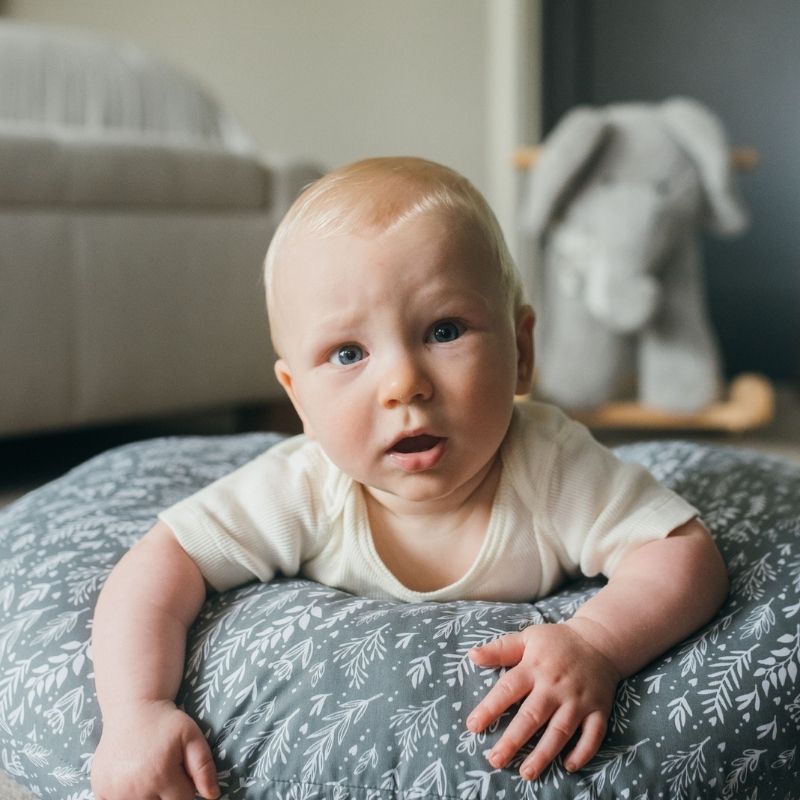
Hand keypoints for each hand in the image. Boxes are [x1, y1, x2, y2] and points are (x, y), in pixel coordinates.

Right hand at [91, 700, 218, 799]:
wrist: (132, 708)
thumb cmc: (165, 722)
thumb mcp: (191, 736)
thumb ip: (204, 767)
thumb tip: (212, 796)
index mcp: (161, 776)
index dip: (186, 789)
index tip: (182, 773)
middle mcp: (136, 789)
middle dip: (166, 793)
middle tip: (164, 771)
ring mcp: (115, 792)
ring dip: (147, 795)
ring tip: (149, 772)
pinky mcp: (101, 790)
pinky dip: (126, 796)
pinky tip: (131, 779)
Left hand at [465, 622, 619, 780]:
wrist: (599, 641)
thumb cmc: (557, 642)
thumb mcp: (527, 638)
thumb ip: (500, 649)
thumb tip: (472, 655)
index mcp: (534, 667)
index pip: (508, 689)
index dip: (490, 709)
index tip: (473, 726)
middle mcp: (555, 686)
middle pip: (532, 716)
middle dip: (513, 740)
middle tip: (495, 760)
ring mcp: (578, 700)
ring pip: (560, 731)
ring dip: (543, 754)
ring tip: (526, 773)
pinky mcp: (598, 710)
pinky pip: (592, 736)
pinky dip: (582, 752)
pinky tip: (568, 766)